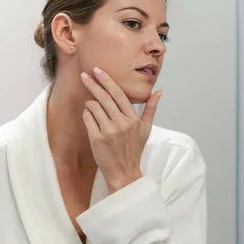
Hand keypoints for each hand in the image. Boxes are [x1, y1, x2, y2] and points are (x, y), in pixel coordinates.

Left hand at [81, 67, 162, 192]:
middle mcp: (121, 123)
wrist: (124, 172)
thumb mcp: (146, 129)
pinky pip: (87, 118)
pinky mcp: (96, 139)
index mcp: (133, 119)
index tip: (98, 71)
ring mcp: (108, 131)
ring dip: (90, 103)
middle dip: (93, 84)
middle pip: (104, 97)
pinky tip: (90, 116)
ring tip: (92, 105)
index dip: (107, 81)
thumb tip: (159, 92)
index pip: (119, 94)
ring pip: (93, 107)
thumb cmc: (134, 150)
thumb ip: (151, 109)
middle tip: (84, 75)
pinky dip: (87, 114)